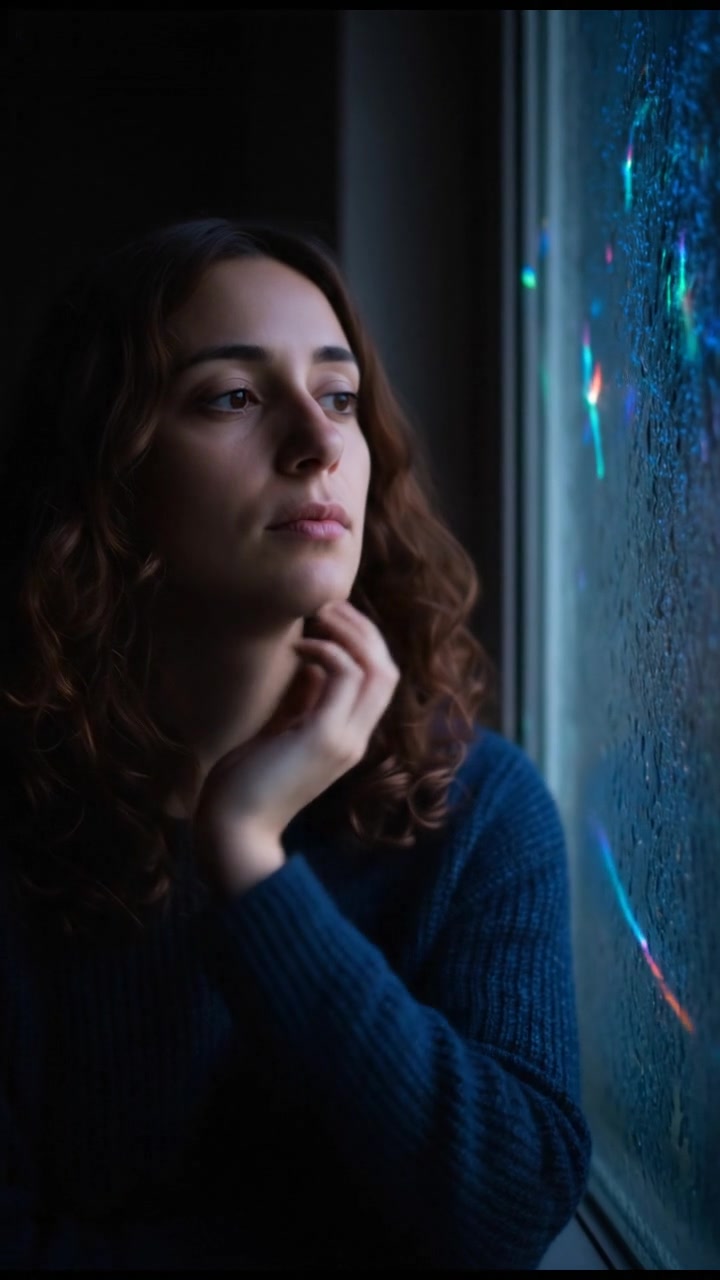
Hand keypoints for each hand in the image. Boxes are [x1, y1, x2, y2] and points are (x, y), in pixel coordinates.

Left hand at [192, 601, 399, 888]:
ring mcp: (345, 739)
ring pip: (377, 669)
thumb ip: (301, 701)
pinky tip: (298, 644)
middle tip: (329, 604)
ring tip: (319, 614)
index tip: (331, 618)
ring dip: (350, 633)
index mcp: (348, 738)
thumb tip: (310, 665)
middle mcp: (355, 738)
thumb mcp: (279, 732)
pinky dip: (328, 651)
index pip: (379, 681)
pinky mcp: (324, 737)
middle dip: (363, 630)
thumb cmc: (246, 784)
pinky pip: (345, 677)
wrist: (233, 830)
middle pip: (387, 670)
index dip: (364, 643)